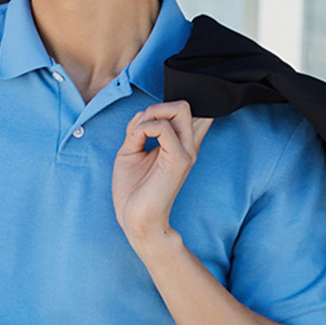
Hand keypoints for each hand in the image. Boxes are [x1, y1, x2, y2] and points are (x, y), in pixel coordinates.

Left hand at [112, 100, 212, 251]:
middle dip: (157, 107)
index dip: (174, 106)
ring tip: (138, 136)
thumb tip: (144, 114)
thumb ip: (139, 129)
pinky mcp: (179, 160)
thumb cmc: (133, 190)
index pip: (194, 115)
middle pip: (184, 105)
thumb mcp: (132, 150)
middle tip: (140, 128)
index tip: (151, 118)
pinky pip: (163, 128)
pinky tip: (138, 143)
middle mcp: (188, 146)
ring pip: (180, 108)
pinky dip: (145, 128)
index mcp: (179, 144)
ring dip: (150, 116)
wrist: (135, 219)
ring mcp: (186, 152)